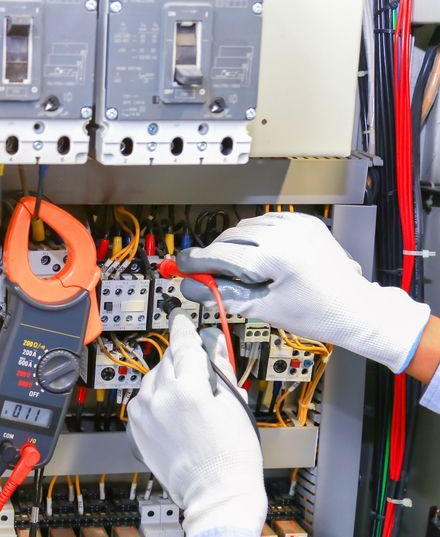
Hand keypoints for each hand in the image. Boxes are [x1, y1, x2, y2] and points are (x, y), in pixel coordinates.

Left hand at [127, 314, 265, 536]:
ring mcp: (144, 415)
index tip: (181, 318)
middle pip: (168, 361)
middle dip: (182, 361)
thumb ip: (221, 369)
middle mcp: (159, 398)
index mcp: (187, 388)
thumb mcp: (234, 405)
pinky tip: (175, 412)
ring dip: (168, 379)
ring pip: (152, 380)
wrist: (215, 493)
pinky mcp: (136, 429)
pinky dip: (156, 399)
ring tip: (190, 398)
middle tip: (200, 372)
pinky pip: (143, 401)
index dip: (183, 328)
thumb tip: (215, 343)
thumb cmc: (232, 455)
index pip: (183, 344)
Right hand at [177, 211, 430, 372]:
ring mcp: (296, 224)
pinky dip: (254, 239)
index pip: (222, 254)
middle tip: (206, 276)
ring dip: (234, 247)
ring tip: (240, 271)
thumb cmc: (317, 314)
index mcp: (277, 256)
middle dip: (215, 257)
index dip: (196, 262)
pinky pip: (265, 224)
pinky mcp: (303, 222)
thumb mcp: (263, 309)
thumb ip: (222, 294)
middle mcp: (286, 233)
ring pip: (245, 230)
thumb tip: (191, 286)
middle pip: (229, 239)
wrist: (356, 307)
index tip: (180, 266)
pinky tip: (259, 257)